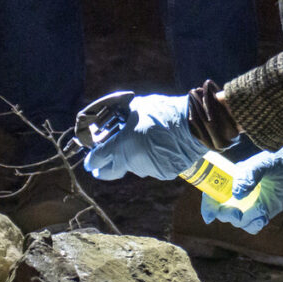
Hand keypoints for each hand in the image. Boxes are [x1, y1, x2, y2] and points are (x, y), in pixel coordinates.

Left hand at [80, 92, 201, 180]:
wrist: (192, 126)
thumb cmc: (162, 113)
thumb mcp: (137, 107)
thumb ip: (123, 115)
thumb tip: (117, 116)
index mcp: (121, 146)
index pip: (96, 159)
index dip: (91, 160)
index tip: (90, 161)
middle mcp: (131, 162)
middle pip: (109, 172)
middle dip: (103, 170)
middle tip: (103, 166)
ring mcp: (147, 170)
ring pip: (133, 167)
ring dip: (133, 158)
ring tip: (144, 143)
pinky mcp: (162, 174)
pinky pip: (151, 167)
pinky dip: (151, 159)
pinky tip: (160, 147)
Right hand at [199, 140, 282, 231]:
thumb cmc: (280, 159)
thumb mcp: (265, 162)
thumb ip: (250, 174)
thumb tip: (236, 194)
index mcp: (232, 178)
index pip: (213, 192)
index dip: (207, 204)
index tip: (210, 216)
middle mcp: (237, 192)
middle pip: (222, 210)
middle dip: (227, 215)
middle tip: (238, 214)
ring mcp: (249, 204)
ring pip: (237, 221)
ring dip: (245, 221)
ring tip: (261, 212)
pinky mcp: (261, 213)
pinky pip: (251, 226)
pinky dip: (254, 225)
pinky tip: (264, 218)